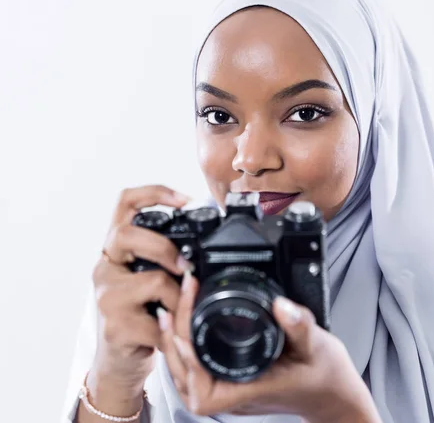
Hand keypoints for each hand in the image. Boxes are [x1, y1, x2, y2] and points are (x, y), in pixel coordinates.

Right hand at [90, 185, 191, 389]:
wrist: (118, 363)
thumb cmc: (140, 314)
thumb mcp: (145, 278)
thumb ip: (162, 258)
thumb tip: (206, 242)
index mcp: (115, 248)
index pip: (124, 203)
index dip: (154, 193)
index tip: (185, 200)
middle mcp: (104, 267)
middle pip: (127, 234)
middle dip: (164, 246)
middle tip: (185, 266)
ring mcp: (106, 297)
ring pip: (153, 280)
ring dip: (179, 296)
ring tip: (181, 309)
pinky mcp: (115, 328)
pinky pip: (158, 321)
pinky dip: (174, 328)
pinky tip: (172, 334)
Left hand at [159, 273, 380, 422]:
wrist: (335, 395)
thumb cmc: (326, 376)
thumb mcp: (317, 345)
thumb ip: (299, 324)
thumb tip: (280, 304)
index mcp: (249, 388)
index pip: (200, 381)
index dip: (185, 352)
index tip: (185, 316)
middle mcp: (234, 395)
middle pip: (184, 377)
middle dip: (172, 339)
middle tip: (172, 304)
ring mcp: (231, 392)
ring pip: (185, 377)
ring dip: (173, 344)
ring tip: (170, 312)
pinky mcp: (232, 383)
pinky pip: (196, 371)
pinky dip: (184, 350)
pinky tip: (183, 327)